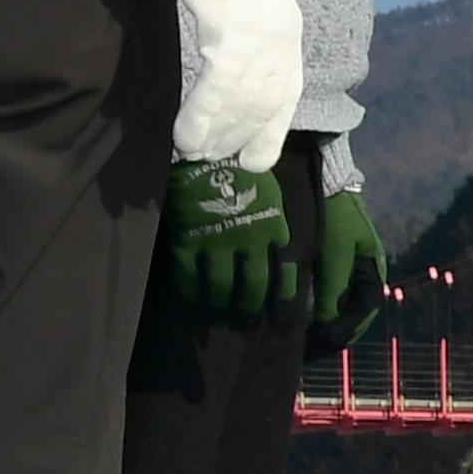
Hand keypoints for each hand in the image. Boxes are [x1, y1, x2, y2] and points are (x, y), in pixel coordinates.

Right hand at [164, 157, 288, 315]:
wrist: (206, 151)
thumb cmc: (243, 172)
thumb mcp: (272, 198)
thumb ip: (274, 227)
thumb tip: (279, 254)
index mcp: (274, 230)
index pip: (285, 273)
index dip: (284, 298)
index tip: (282, 316)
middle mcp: (249, 242)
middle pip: (253, 287)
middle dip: (250, 309)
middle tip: (246, 322)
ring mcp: (216, 243)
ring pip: (221, 287)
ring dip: (221, 304)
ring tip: (219, 315)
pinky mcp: (187, 240)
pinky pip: (188, 276)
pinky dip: (191, 292)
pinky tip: (193, 301)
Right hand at [166, 0, 305, 171]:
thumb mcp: (253, 3)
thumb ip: (249, 33)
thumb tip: (230, 55)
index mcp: (287, 37)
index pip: (286, 94)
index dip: (271, 128)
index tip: (256, 154)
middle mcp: (281, 45)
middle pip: (263, 106)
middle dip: (240, 137)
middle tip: (216, 159)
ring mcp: (260, 45)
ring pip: (241, 105)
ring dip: (217, 135)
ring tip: (197, 156)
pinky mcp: (231, 39)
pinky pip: (217, 91)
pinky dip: (201, 119)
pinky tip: (186, 139)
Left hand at [305, 190, 386, 351]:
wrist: (326, 185)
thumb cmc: (334, 217)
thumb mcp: (335, 253)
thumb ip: (334, 287)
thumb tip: (327, 322)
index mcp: (373, 271)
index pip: (365, 311)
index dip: (345, 330)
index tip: (322, 341)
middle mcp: (366, 274)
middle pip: (357, 315)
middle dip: (337, 334)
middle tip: (312, 350)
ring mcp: (351, 271)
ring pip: (345, 310)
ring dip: (330, 327)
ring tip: (307, 341)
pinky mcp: (334, 266)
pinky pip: (333, 298)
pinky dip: (322, 313)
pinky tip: (305, 319)